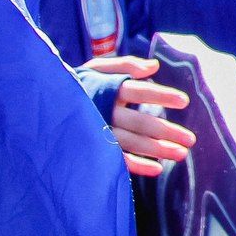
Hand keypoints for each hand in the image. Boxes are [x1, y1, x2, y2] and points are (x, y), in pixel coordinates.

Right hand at [90, 58, 195, 178]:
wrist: (44, 104)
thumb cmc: (79, 83)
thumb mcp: (96, 68)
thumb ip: (125, 65)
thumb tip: (154, 67)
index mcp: (107, 88)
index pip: (139, 91)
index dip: (161, 95)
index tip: (184, 101)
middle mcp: (103, 111)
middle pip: (140, 122)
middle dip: (166, 130)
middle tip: (191, 139)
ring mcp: (97, 131)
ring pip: (131, 142)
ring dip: (157, 149)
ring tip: (181, 154)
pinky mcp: (91, 147)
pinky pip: (116, 158)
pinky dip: (136, 165)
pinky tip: (156, 169)